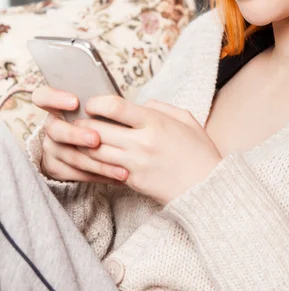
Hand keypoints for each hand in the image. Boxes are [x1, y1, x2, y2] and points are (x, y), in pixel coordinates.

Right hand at [31, 86, 128, 184]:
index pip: (42, 96)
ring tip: (120, 167)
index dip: (54, 97)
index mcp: (58, 106)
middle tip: (96, 139)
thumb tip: (145, 103)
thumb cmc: (103, 121)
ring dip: (95, 162)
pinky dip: (97, 175)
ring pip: (68, 155)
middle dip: (76, 134)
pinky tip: (117, 176)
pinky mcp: (56, 168)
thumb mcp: (102, 110)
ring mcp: (51, 148)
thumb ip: (109, 104)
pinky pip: (74, 173)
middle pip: (54, 129)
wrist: (90, 148)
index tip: (75, 102)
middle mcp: (51, 126)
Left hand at [73, 96, 223, 205]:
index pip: (115, 107)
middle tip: (78, 122)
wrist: (208, 187)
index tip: (92, 105)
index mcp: (155, 123)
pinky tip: (93, 158)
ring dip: (83, 145)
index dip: (97, 103)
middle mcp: (142, 143)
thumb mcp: (185, 118)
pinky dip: (95, 163)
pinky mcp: (132, 182)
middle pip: (97, 131)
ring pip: (95, 153)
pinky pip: (105, 170)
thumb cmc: (199, 150)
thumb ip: (159, 107)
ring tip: (80, 140)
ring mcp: (135, 165)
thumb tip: (137, 105)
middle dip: (82, 125)